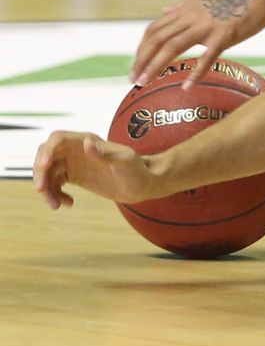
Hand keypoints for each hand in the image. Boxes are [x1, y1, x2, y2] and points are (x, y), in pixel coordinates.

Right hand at [34, 131, 158, 209]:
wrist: (143, 185)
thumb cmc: (138, 170)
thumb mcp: (125, 161)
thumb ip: (105, 153)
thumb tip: (87, 142)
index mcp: (88, 141)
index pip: (58, 139)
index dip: (47, 151)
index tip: (44, 168)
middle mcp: (78, 150)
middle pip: (47, 155)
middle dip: (40, 172)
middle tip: (42, 190)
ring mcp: (74, 163)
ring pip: (48, 172)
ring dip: (46, 189)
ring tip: (56, 206)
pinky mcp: (74, 177)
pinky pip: (55, 184)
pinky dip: (55, 194)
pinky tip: (67, 204)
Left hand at [132, 0, 264, 88]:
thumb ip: (185, 4)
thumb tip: (165, 10)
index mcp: (188, 8)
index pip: (155, 29)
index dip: (142, 48)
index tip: (136, 64)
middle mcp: (192, 16)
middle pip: (156, 39)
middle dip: (141, 60)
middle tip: (133, 79)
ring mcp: (207, 25)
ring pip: (172, 47)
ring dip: (154, 66)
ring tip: (144, 83)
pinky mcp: (225, 34)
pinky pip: (207, 56)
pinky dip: (195, 72)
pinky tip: (187, 87)